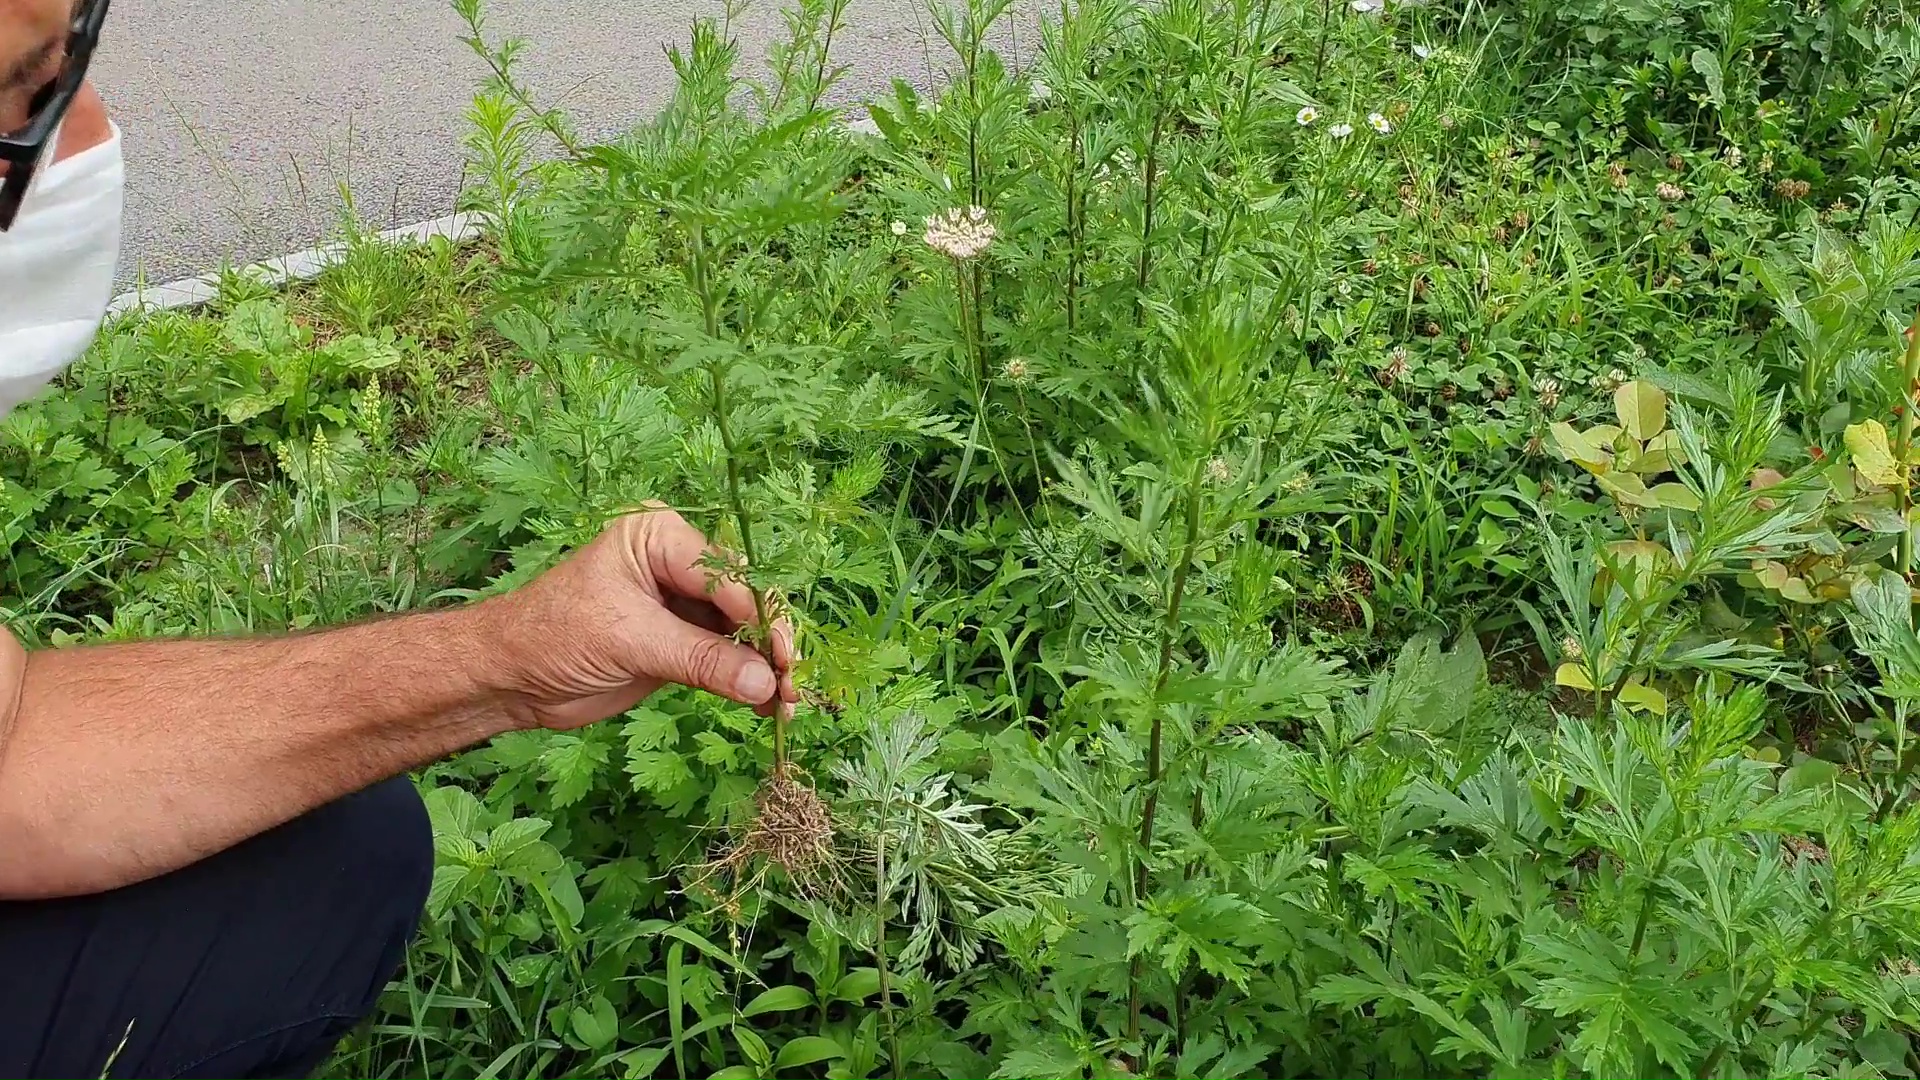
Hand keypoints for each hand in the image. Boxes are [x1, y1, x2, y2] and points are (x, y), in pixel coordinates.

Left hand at [487, 507, 796, 729]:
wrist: (511, 677)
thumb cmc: (554, 636)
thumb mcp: (630, 640)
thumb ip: (700, 658)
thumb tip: (764, 681)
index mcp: (662, 537)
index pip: (728, 574)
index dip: (758, 615)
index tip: (779, 657)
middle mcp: (679, 564)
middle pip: (746, 601)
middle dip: (770, 644)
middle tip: (792, 683)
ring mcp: (683, 606)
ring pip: (744, 634)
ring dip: (767, 668)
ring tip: (789, 705)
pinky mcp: (683, 644)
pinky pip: (728, 660)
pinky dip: (749, 683)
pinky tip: (771, 707)